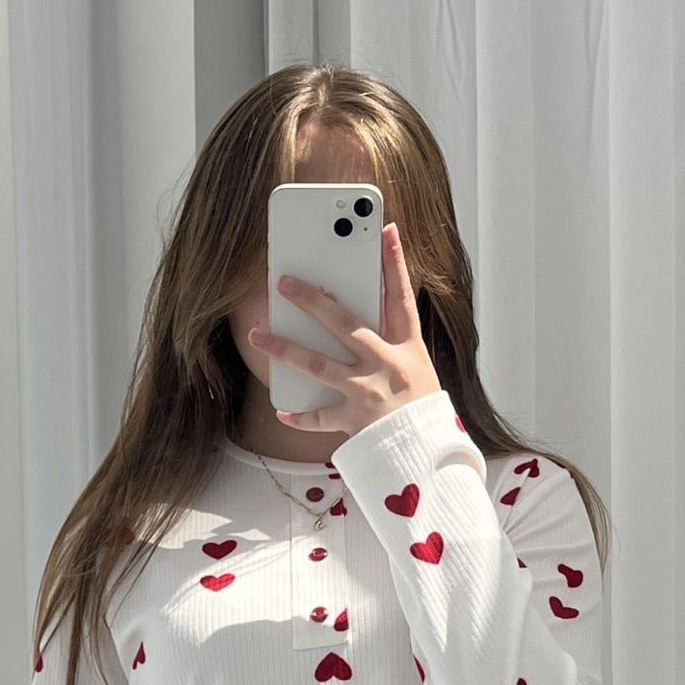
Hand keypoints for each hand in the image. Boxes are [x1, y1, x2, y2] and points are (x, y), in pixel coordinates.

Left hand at [249, 222, 441, 439]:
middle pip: (344, 325)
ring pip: (319, 366)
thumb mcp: (416, 364)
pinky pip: (320, 418)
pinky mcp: (355, 422)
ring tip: (259, 335)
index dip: (396, 263)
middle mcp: (385, 365)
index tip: (387, 230)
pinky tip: (281, 409)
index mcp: (406, 347)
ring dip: (286, 349)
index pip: (402, 297)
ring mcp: (368, 393)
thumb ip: (393, 334)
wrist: (424, 453)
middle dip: (313, 301)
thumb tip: (370, 301)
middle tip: (285, 283)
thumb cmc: (419, 406)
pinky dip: (300, 416)